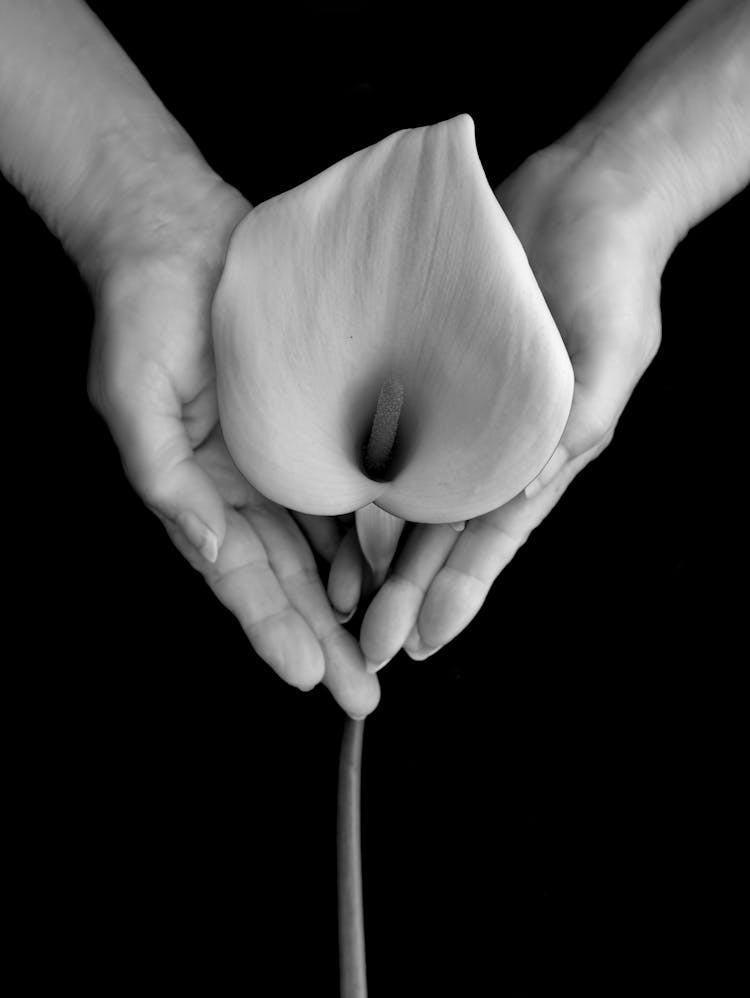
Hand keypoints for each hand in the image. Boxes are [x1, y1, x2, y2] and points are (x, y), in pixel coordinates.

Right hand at [87, 171, 378, 719]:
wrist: (178, 234)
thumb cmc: (145, 315)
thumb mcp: (136, 403)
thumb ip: (170, 485)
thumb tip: (213, 553)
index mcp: (203, 492)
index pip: (242, 578)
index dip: (273, 629)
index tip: (308, 678)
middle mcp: (248, 488)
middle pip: (293, 581)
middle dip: (324, 641)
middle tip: (360, 696)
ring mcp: (286, 461)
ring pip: (327, 549)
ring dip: (355, 604)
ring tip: (385, 655)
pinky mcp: (322, 426)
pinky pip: (354, 491)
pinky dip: (373, 536)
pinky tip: (397, 573)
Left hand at [342, 141, 670, 669]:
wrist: (581, 192)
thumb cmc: (610, 276)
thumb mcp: (608, 355)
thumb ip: (570, 430)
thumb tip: (518, 499)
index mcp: (538, 457)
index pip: (490, 541)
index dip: (456, 594)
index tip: (419, 643)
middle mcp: (489, 447)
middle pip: (438, 536)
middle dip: (403, 594)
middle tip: (363, 645)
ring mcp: (453, 415)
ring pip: (403, 498)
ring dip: (374, 552)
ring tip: (337, 600)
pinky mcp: (419, 375)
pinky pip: (381, 434)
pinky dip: (357, 475)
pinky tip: (326, 508)